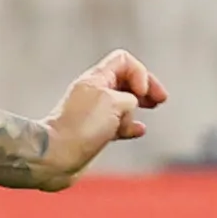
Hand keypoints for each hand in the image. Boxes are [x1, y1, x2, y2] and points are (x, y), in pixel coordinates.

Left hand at [29, 48, 167, 186]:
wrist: (56, 156)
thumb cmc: (82, 127)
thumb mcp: (115, 102)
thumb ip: (130, 97)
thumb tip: (130, 107)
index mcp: (96, 79)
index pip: (123, 61)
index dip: (140, 73)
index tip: (141, 93)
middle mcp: (94, 93)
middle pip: (125, 80)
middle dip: (145, 87)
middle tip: (160, 98)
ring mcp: (93, 113)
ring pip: (122, 102)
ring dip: (138, 104)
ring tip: (152, 107)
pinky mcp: (93, 132)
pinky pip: (116, 124)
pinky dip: (129, 125)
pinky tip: (138, 130)